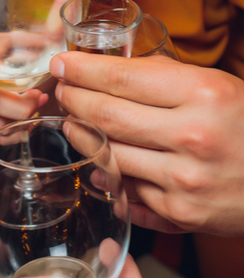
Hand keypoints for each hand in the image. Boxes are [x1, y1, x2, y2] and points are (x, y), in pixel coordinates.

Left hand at [51, 52, 243, 234]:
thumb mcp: (216, 85)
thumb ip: (162, 76)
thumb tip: (107, 68)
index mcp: (204, 94)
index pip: (122, 78)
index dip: (82, 70)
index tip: (61, 64)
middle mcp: (193, 136)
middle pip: (107, 116)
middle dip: (73, 100)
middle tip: (61, 92)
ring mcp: (185, 179)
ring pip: (108, 154)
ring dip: (81, 136)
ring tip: (72, 121)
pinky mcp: (180, 213)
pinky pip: (126, 188)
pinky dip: (106, 172)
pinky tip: (96, 159)